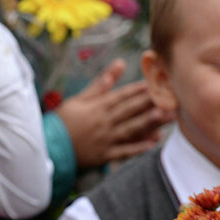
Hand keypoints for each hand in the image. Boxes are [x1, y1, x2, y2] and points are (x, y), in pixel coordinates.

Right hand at [55, 59, 173, 166]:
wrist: (50, 146)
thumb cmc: (62, 121)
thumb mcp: (78, 99)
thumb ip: (99, 84)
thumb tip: (118, 64)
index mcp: (97, 107)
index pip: (122, 96)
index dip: (139, 89)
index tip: (155, 83)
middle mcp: (104, 122)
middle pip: (130, 110)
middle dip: (151, 103)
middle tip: (170, 97)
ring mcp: (105, 139)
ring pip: (131, 129)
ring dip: (150, 122)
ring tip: (166, 116)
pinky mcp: (104, 155)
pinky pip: (124, 151)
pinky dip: (139, 147)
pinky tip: (153, 142)